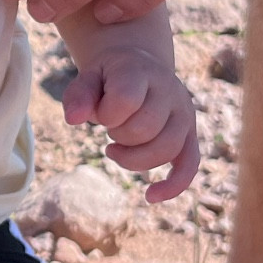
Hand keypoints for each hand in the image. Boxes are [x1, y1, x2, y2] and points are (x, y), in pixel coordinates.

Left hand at [62, 47, 198, 201]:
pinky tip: (151, 197)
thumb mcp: (88, 77)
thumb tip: (73, 120)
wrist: (138, 65)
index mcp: (142, 72)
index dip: (105, 115)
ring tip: (114, 149)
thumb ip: (79, 96)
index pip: (126, 100)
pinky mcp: (189, 134)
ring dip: (134, 159)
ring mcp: (184, 113)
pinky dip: (172, 185)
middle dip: (119, 136)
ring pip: (167, 149)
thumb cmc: (108, 77)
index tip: (99, 113)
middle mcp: (170, 91)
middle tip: (109, 128)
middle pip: (146, 129)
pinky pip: (189, 164)